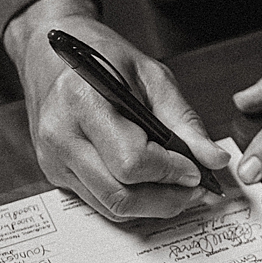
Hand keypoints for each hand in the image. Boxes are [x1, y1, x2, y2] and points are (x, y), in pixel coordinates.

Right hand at [3, 0, 229, 220]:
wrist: (48, 55)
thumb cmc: (101, 56)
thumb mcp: (151, 75)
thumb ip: (184, 120)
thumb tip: (213, 159)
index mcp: (84, 101)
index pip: (132, 161)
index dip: (170, 172)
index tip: (196, 170)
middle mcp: (62, 135)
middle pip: (121, 194)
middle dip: (166, 199)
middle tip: (195, 190)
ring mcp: (55, 159)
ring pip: (111, 207)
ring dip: (152, 206)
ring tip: (178, 190)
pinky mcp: (55, 173)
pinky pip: (100, 203)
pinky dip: (133, 202)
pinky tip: (152, 187)